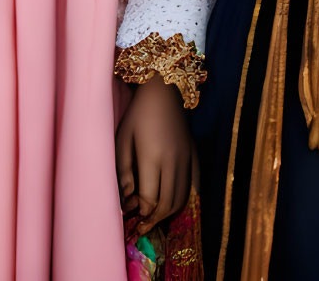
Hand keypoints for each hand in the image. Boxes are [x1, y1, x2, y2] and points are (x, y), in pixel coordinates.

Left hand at [116, 75, 194, 236]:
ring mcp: (187, 160)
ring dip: (169, 213)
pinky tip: (175, 205)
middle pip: (168, 203)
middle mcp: (174, 163)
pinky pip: (194, 186)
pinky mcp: (195, 156)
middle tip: (143, 227)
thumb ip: (125, 172)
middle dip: (155, 220)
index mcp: (153, 158)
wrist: (163, 91)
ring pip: (183, 198)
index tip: (131, 217)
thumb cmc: (137, 114)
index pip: (150, 198)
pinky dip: (185, 200)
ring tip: (155, 218)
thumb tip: (127, 200)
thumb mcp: (123, 140)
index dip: (142, 212)